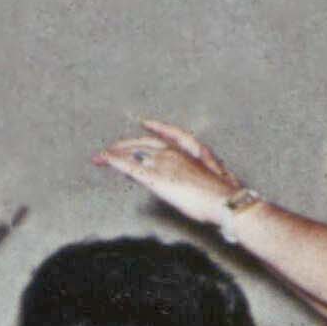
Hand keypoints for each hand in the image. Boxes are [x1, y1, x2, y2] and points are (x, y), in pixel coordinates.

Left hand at [95, 119, 243, 226]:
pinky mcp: (157, 179)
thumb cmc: (224, 196)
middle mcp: (175, 153)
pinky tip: (104, 160)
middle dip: (125, 146)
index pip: (169, 135)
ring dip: (115, 154)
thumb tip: (204, 179)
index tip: (145, 123)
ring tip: (101, 157)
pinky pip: (131, 168)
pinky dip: (115, 162)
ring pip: (134, 154)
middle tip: (110, 150)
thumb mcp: (216, 179)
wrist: (225, 202)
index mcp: (191, 151)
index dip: (157, 128)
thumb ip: (205, 175)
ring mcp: (165, 165)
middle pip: (145, 145)